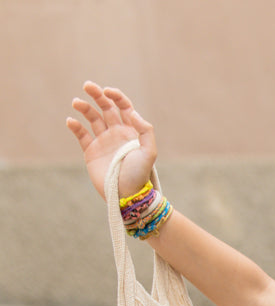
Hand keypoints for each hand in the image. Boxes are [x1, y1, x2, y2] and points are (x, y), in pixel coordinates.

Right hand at [67, 82, 155, 201]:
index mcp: (131, 131)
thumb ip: (145, 130)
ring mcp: (103, 142)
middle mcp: (116, 133)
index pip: (123, 106)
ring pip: (92, 118)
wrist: (127, 196)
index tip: (107, 92)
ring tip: (76, 102)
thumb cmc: (140, 176)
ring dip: (84, 107)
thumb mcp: (149, 153)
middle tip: (87, 86)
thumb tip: (131, 112)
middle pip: (106, 107)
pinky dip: (75, 126)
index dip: (116, 96)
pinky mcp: (91, 152)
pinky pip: (81, 135)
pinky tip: (71, 121)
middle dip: (97, 95)